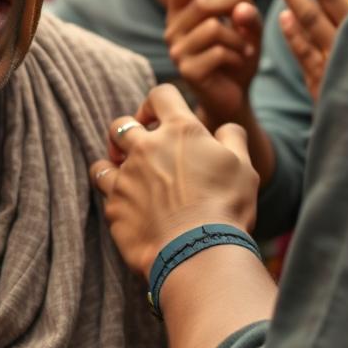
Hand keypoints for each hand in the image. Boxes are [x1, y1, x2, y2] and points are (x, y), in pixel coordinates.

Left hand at [89, 85, 258, 276]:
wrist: (199, 253)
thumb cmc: (226, 207)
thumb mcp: (243, 166)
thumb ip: (232, 138)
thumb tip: (224, 129)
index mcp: (179, 132)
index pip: (161, 94)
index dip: (158, 102)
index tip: (160, 117)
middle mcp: (146, 148)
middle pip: (121, 124)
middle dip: (128, 132)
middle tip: (141, 151)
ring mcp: (126, 177)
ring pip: (104, 160)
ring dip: (113, 165)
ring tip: (127, 178)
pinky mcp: (114, 206)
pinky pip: (105, 194)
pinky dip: (114, 197)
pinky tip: (130, 209)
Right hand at [165, 0, 261, 126]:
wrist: (234, 98)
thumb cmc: (237, 54)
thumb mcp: (243, 16)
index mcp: (182, 11)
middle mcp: (173, 27)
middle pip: (202, 3)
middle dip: (231, 4)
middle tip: (248, 13)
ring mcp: (177, 50)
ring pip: (214, 27)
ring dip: (240, 36)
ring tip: (246, 47)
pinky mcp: (188, 70)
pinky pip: (219, 50)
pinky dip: (239, 53)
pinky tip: (240, 62)